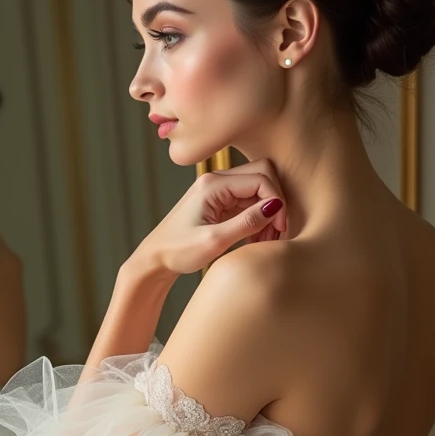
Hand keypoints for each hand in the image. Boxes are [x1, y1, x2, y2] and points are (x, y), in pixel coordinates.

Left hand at [130, 159, 286, 278]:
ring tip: (265, 241)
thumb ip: (246, 223)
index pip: (260, 178)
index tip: (280, 228)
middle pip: (262, 175)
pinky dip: (256, 218)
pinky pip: (247, 201)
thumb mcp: (214, 241)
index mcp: (212, 185)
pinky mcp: (219, 202)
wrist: (154, 259)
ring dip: (267, 213)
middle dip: (274, 203)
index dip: (277, 202)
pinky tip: (255, 239)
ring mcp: (217, 190)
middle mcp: (215, 181)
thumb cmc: (178, 251)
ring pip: (257, 190)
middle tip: (275, 232)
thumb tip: (276, 206)